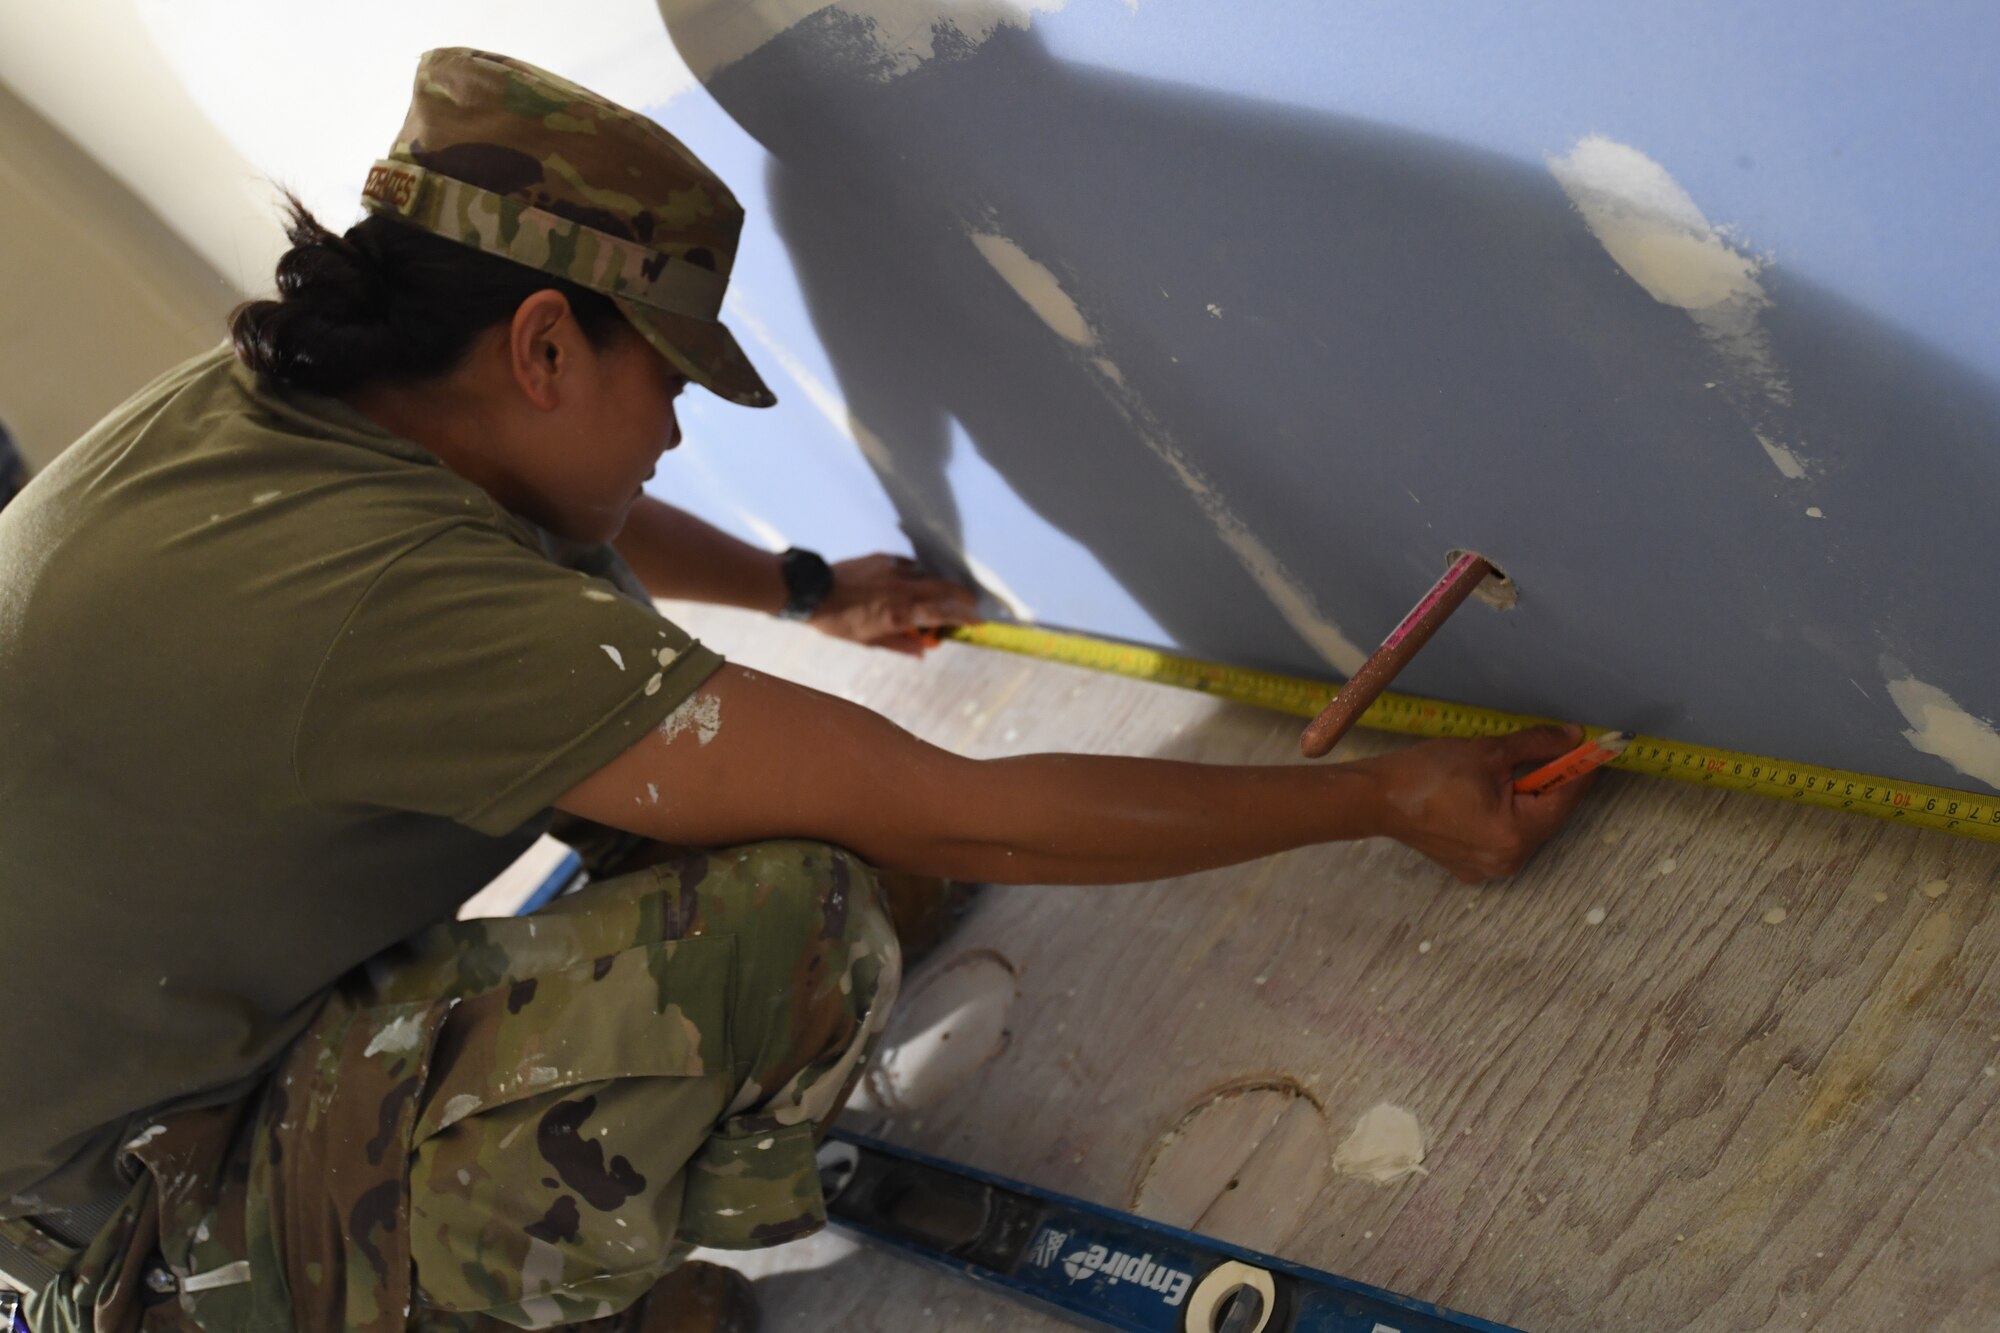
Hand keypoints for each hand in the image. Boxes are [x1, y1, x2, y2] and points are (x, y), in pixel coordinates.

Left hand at [809, 554, 981, 654]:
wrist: (812, 591)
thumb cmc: (839, 622)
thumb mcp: (869, 641)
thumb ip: (900, 645)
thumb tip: (923, 651)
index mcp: (900, 613)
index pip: (942, 613)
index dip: (964, 617)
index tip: (978, 621)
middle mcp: (902, 589)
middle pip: (944, 588)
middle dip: (962, 595)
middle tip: (970, 602)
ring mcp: (893, 570)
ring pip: (928, 575)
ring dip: (938, 585)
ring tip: (939, 595)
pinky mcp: (883, 558)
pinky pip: (909, 565)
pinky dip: (915, 574)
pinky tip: (910, 581)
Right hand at [1356, 725, 1597, 883]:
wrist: (1376, 798)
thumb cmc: (1428, 773)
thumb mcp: (1488, 751)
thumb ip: (1537, 744)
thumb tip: (1573, 736)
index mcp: (1515, 835)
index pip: (1563, 798)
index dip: (1581, 769)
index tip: (1597, 747)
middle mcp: (1507, 861)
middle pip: (1546, 815)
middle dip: (1551, 782)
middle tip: (1556, 750)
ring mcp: (1487, 870)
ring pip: (1524, 827)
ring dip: (1527, 798)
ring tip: (1512, 771)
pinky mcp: (1470, 868)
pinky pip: (1502, 837)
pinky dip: (1504, 814)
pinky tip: (1489, 793)